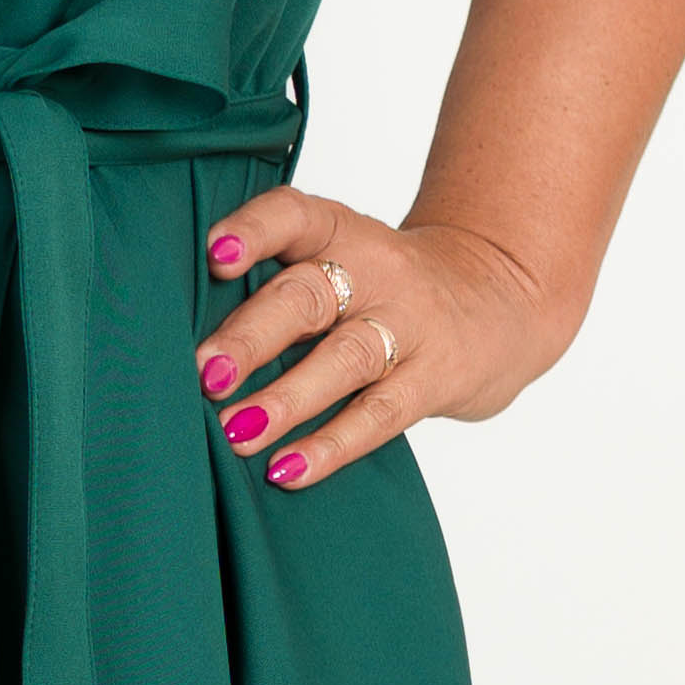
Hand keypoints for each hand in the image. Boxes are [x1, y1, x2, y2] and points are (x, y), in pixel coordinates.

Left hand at [193, 185, 576, 483]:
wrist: (503, 299)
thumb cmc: (384, 288)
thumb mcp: (341, 261)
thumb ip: (276, 287)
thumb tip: (181, 349)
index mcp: (339, 232)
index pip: (294, 215)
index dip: (253, 231)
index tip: (214, 256)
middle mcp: (375, 270)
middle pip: (309, 296)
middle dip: (252, 335)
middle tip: (203, 373)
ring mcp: (410, 324)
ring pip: (345, 358)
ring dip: (286, 397)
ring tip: (235, 432)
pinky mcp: (436, 377)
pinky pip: (380, 414)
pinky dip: (331, 445)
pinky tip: (286, 469)